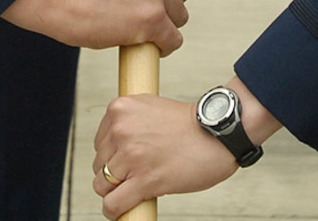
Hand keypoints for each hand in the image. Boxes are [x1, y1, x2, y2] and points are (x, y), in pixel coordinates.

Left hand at [92, 94, 239, 217]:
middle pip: (99, 164)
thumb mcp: (151, 107)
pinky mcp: (144, 180)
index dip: (113, 155)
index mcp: (120, 109)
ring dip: (116, 191)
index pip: (100, 142)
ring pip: (102, 185)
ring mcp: (132, 156)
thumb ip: (129, 122)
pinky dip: (114, 210)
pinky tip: (122, 209)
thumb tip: (113, 146)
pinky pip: (113, 203)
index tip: (127, 160)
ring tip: (133, 189)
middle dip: (115, 173)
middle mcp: (121, 130)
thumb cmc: (190, 124)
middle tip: (137, 173)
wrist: (218, 133)